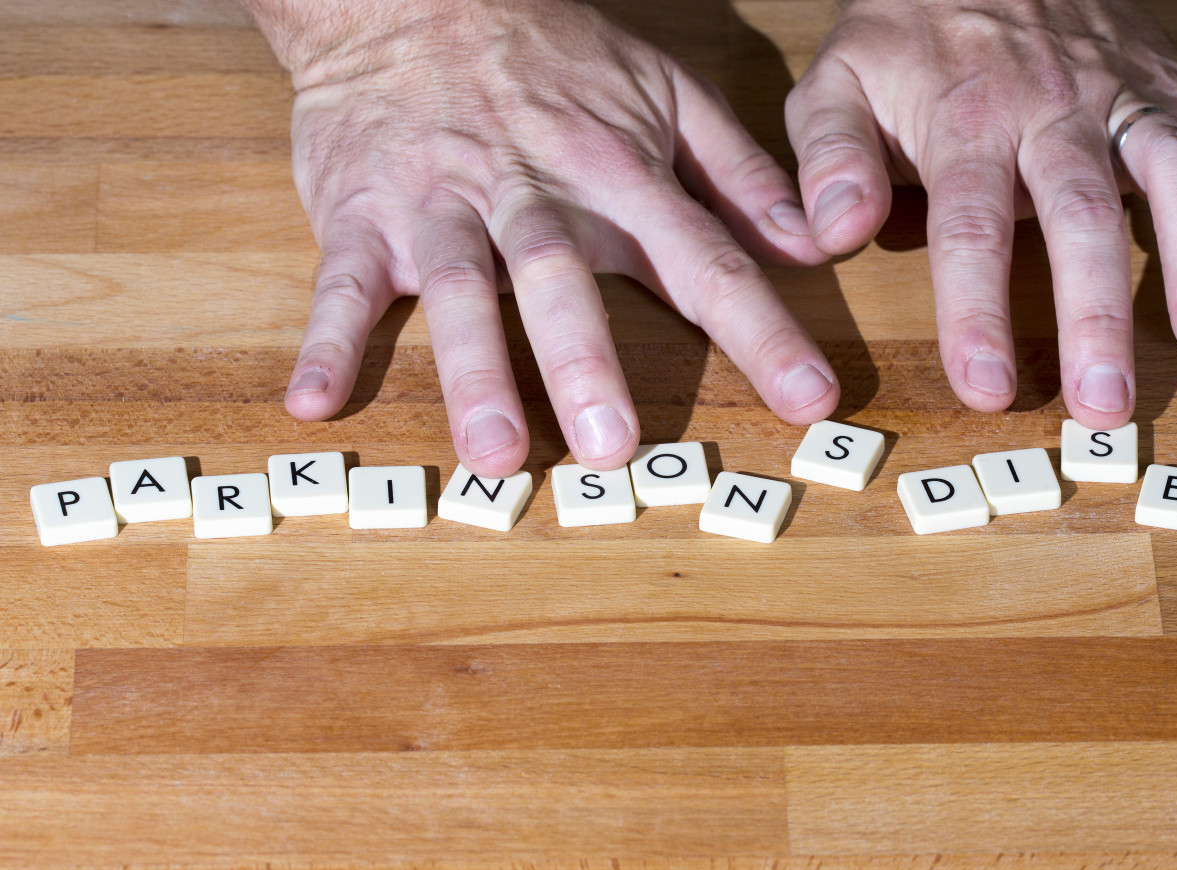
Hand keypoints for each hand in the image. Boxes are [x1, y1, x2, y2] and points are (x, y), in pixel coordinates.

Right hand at [244, 0, 838, 475]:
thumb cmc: (554, 60)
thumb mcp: (667, 94)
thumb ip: (739, 174)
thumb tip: (814, 245)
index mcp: (617, 172)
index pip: (703, 258)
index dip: (761, 330)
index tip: (809, 398)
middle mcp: (530, 193)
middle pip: (560, 276)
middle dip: (587, 361)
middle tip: (613, 448)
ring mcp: (440, 205)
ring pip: (458, 285)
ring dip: (473, 370)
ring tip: (492, 455)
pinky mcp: (362, 215)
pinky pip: (342, 280)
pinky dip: (327, 339)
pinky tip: (314, 401)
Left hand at [786, 0, 1176, 428]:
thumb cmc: (906, 34)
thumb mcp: (837, 81)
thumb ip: (828, 159)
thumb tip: (831, 237)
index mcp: (969, 124)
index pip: (971, 224)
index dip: (978, 310)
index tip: (990, 388)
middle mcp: (1058, 113)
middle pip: (1082, 214)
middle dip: (1097, 308)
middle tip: (1105, 398)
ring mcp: (1128, 102)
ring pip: (1176, 174)